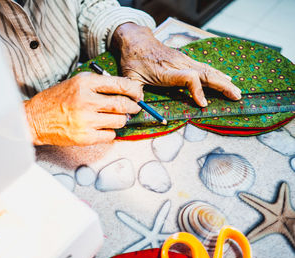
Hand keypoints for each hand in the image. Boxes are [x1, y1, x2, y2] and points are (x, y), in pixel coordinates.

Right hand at [24, 72, 142, 145]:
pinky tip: (104, 127)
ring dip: (122, 119)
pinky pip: (110, 135)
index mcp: (85, 84)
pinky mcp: (85, 137)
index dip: (134, 89)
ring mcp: (86, 120)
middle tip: (135, 107)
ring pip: (119, 121)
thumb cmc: (56, 100)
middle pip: (122, 104)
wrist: (36, 119)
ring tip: (116, 117)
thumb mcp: (75, 83)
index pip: (119, 84)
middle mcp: (86, 101)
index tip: (138, 93)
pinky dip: (111, 131)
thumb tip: (123, 89)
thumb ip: (97, 84)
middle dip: (133, 106)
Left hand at [112, 23, 241, 106]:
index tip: (204, 104)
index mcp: (165, 71)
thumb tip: (136, 107)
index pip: (187, 78)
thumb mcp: (130, 77)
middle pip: (204, 73)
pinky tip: (226, 78)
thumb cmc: (133, 60)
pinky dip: (217, 74)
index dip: (197, 91)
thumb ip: (134, 92)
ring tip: (236, 91)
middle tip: (236, 96)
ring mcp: (183, 60)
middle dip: (222, 86)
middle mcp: (178, 64)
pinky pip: (204, 67)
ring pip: (208, 70)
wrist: (136, 41)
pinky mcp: (185, 59)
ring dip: (223, 81)